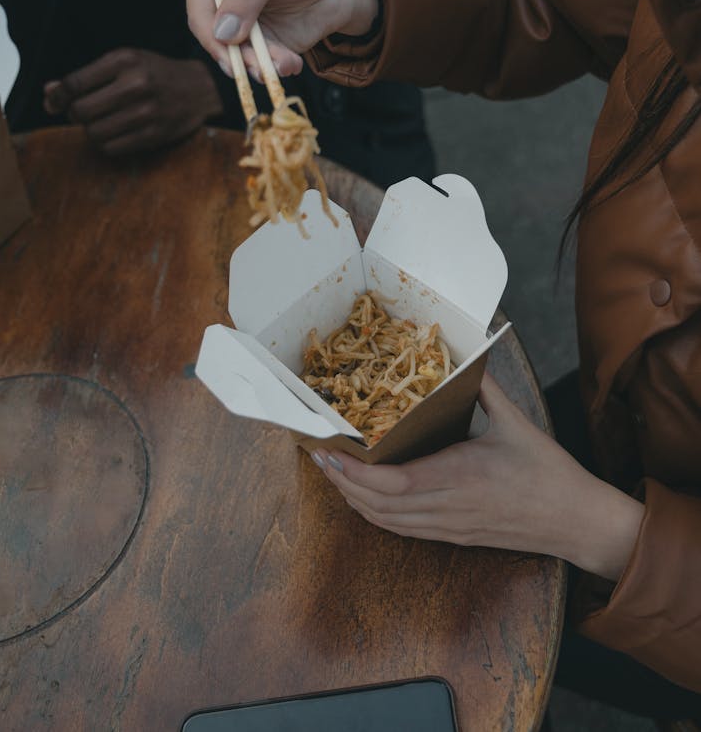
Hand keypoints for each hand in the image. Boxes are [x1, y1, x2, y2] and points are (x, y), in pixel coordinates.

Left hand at [43, 49, 222, 155]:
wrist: (201, 89)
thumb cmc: (155, 73)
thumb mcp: (124, 63)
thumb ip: (87, 77)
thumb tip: (49, 93)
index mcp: (125, 60)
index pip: (75, 83)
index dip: (57, 96)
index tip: (53, 102)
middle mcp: (135, 84)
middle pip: (81, 111)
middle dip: (75, 114)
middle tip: (82, 111)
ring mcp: (146, 112)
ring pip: (94, 133)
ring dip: (91, 130)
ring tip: (101, 121)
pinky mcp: (153, 134)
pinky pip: (112, 148)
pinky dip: (106, 143)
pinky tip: (115, 132)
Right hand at [182, 0, 376, 80]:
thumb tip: (223, 32)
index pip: (197, 10)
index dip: (208, 32)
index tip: (228, 45)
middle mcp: (225, 8)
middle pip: (216, 42)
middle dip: (238, 57)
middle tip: (259, 65)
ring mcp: (245, 31)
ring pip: (240, 60)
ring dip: (260, 67)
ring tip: (286, 62)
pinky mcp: (266, 49)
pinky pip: (263, 67)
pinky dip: (276, 69)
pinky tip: (293, 62)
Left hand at [313, 374, 643, 581]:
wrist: (576, 522)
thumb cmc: (548, 472)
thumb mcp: (516, 422)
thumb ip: (485, 389)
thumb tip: (466, 359)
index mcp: (460, 476)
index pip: (393, 484)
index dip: (355, 474)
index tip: (330, 454)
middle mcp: (448, 507)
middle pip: (379, 506)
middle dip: (343, 485)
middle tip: (319, 457)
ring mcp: (449, 526)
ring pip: (387, 522)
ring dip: (354, 501)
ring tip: (334, 474)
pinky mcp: (454, 536)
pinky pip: (404, 530)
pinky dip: (376, 514)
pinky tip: (364, 498)